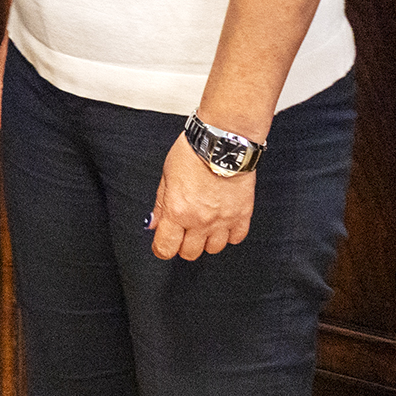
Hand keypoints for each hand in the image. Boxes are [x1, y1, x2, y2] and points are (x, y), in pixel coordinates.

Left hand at [148, 133, 255, 259]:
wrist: (223, 142)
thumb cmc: (193, 153)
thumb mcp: (166, 176)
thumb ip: (160, 204)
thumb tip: (153, 224)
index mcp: (177, 211)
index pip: (165, 248)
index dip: (162, 248)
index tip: (163, 243)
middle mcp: (200, 220)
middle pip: (190, 253)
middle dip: (183, 245)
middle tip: (183, 232)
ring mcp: (223, 220)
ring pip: (214, 249)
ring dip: (206, 240)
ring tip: (204, 225)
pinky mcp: (242, 215)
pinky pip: (236, 238)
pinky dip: (229, 234)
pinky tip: (223, 222)